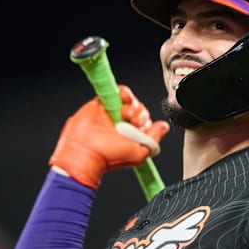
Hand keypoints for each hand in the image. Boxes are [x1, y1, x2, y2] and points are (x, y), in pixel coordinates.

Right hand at [48, 85, 169, 188]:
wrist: (85, 151)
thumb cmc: (109, 157)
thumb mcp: (139, 153)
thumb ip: (154, 139)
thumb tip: (164, 127)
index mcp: (133, 135)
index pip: (146, 120)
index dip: (145, 120)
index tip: (139, 126)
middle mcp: (123, 124)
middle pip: (139, 108)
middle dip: (138, 113)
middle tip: (130, 122)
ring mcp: (112, 113)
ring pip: (129, 99)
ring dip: (131, 103)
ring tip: (123, 113)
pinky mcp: (101, 104)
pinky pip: (116, 91)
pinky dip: (123, 92)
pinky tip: (122, 100)